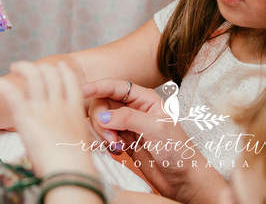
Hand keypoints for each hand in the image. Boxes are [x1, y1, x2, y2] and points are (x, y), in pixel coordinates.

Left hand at [0, 61, 96, 176]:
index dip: (63, 71)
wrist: (69, 171)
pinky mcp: (26, 115)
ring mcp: (43, 108)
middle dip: (40, 68)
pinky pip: (10, 92)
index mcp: (74, 112)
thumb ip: (66, 134)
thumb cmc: (73, 167)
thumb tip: (57, 139)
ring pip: (33, 76)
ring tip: (13, 67)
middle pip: (51, 75)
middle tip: (29, 69)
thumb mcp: (77, 144)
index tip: (58, 67)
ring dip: (22, 67)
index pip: (70, 82)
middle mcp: (59, 105)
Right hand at [82, 78, 226, 201]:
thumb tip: (102, 116)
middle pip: (103, 103)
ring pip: (101, 120)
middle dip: (102, 119)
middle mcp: (134, 109)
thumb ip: (128, 118)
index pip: (115, 86)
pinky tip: (118, 151)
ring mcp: (127, 125)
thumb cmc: (179, 152)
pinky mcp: (123, 140)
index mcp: (145, 99)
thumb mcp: (157, 129)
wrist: (184, 180)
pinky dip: (105, 142)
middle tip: (111, 135)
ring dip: (103, 133)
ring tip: (118, 146)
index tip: (81, 91)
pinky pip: (104, 135)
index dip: (97, 86)